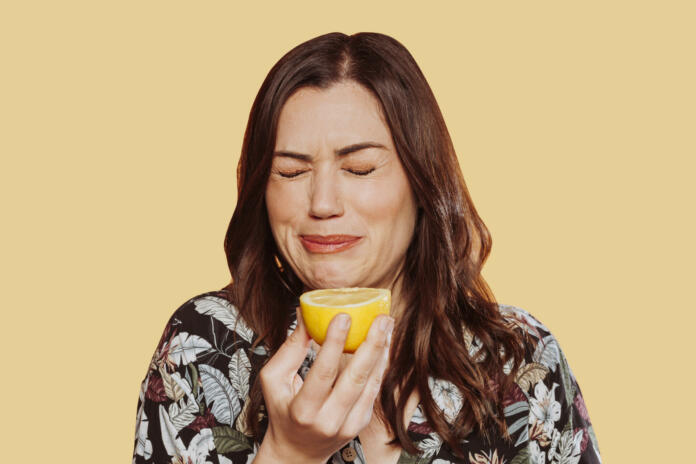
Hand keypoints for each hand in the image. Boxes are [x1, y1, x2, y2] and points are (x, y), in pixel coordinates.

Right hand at [255, 307, 393, 463]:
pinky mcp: (360, 423)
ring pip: (370, 383)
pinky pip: (374, 391)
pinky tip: (383, 345)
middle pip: (355, 378)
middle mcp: (328, 420)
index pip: (323, 373)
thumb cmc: (282, 410)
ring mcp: (348, 425)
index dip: (334, 343)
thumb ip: (290, 348)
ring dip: (381, 352)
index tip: (344, 316)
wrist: (297, 452)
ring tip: (386, 325)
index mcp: (303, 410)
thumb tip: (305, 313)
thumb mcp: (273, 380)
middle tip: (381, 318)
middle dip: (371, 344)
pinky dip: (380, 366)